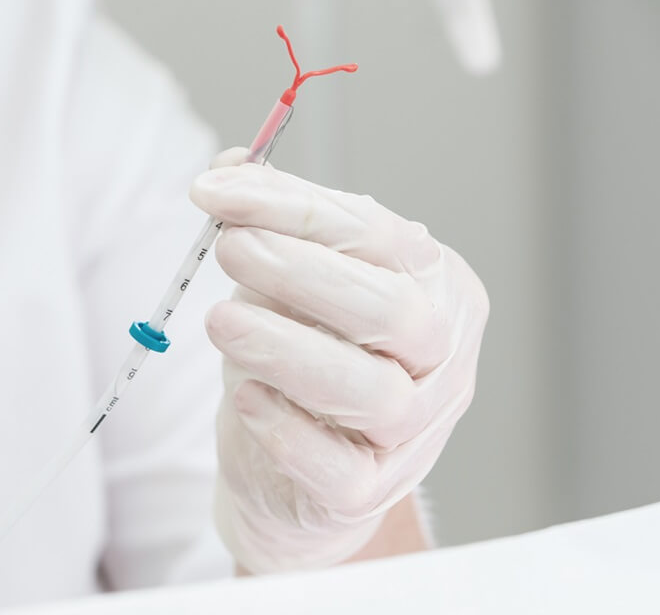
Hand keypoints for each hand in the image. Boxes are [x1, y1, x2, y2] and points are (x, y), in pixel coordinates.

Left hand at [189, 149, 488, 572]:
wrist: (300, 476)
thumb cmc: (308, 359)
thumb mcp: (289, 284)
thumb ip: (270, 224)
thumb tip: (230, 167)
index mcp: (437, 287)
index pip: (379, 236)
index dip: (296, 207)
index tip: (216, 191)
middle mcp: (442, 357)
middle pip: (393, 312)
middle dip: (304, 272)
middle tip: (230, 248)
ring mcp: (416, 431)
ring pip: (374, 392)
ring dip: (290, 349)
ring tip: (221, 321)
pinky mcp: (369, 492)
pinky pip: (338, 465)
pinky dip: (287, 429)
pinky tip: (245, 398)